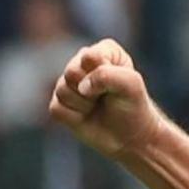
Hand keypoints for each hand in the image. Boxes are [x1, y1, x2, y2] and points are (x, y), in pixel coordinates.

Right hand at [48, 38, 170, 160]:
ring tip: (97, 106)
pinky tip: (86, 116)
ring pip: (62, 90)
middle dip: (90, 91)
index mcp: (104, 50)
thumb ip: (107, 75)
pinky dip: (74, 117)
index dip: (101, 75)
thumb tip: (81, 86)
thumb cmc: (132, 107)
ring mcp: (69, 83)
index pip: (89, 57)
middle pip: (71, 72)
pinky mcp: (60, 103)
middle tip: (105, 98)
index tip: (117, 87)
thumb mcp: (131, 85)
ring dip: (83, 105)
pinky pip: (56, 109)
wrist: (130, 137)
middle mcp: (83, 62)